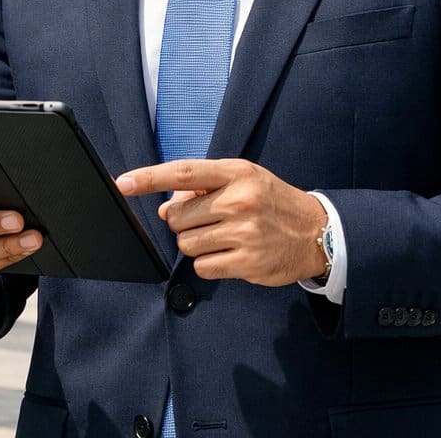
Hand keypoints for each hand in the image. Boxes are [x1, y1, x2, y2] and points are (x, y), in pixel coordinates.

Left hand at [116, 159, 326, 286]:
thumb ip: (204, 187)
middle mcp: (240, 200)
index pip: (184, 172)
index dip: (149, 178)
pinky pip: (202, 268)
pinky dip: (209, 264)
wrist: (317, 232)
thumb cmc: (272, 202)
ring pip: (186, 245)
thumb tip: (165, 205)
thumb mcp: (244, 180)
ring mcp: (244, 232)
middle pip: (177, 217)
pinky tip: (230, 254)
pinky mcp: (247, 262)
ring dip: (196, 245)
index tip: (123, 182)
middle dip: (183, 223)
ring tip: (223, 237)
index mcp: (236, 173)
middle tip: (209, 221)